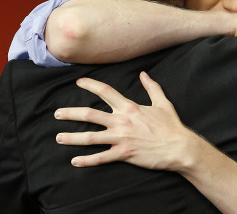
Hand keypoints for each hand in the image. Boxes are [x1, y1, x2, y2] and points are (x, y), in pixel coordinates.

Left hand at [55, 72, 194, 169]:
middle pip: (90, 114)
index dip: (90, 85)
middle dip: (71, 113)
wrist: (179, 146)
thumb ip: (151, 87)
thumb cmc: (171, 125)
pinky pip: (101, 158)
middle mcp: (122, 121)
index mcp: (129, 107)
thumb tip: (144, 74)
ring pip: (91, 137)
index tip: (78, 82)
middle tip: (57, 113)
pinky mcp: (124, 153)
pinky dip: (87, 160)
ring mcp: (121, 138)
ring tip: (59, 137)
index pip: (105, 92)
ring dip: (73, 137)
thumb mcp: (162, 102)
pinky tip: (75, 161)